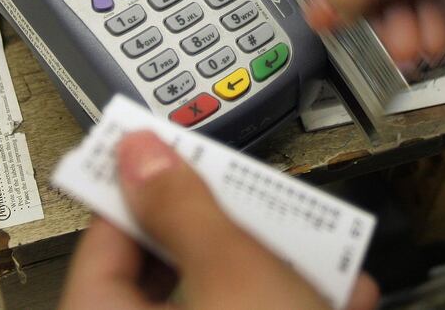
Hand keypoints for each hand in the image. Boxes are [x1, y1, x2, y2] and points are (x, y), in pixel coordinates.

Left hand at [59, 131, 379, 309]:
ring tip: (315, 242)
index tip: (172, 154)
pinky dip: (301, 303)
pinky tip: (342, 292)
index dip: (140, 188)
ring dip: (283, 268)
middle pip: (177, 268)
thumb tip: (140, 150)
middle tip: (253, 196)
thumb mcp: (233, 275)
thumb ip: (184, 208)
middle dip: (235, 229)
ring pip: (233, 297)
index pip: (102, 240)